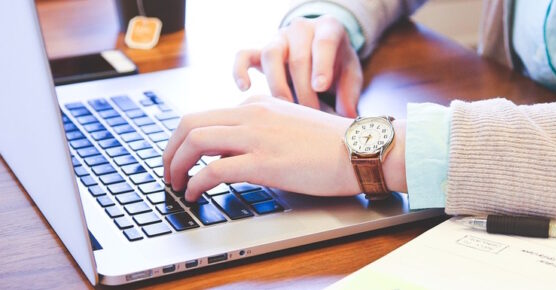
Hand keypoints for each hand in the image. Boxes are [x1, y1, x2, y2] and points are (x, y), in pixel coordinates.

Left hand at [162, 96, 405, 201]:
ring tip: (176, 184)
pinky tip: (195, 194)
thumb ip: (262, 130)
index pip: (207, 116)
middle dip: (170, 149)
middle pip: (190, 123)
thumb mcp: (290, 125)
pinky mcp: (264, 162)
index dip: (186, 140)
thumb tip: (234, 152)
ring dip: (176, 164)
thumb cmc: (332, 143)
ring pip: (195, 141)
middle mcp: (252, 114)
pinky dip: (195, 183)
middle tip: (168, 170)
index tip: (183, 157)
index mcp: (258, 105)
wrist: (360, 149)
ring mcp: (257, 137)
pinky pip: (214, 170)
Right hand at [233, 15, 362, 116]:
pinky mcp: (260, 51)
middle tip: (311, 114)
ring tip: (286, 109)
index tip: (320, 87)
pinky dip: (240, 70)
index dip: (321, 65)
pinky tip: (245, 88)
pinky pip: (244, 55)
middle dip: (304, 90)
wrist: (321, 52)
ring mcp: (279, 39)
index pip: (324, 42)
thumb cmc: (338, 64)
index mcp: (328, 28)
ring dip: (278, 85)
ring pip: (271, 55)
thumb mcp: (351, 74)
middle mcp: (301, 29)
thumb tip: (346, 116)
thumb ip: (350, 93)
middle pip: (298, 57)